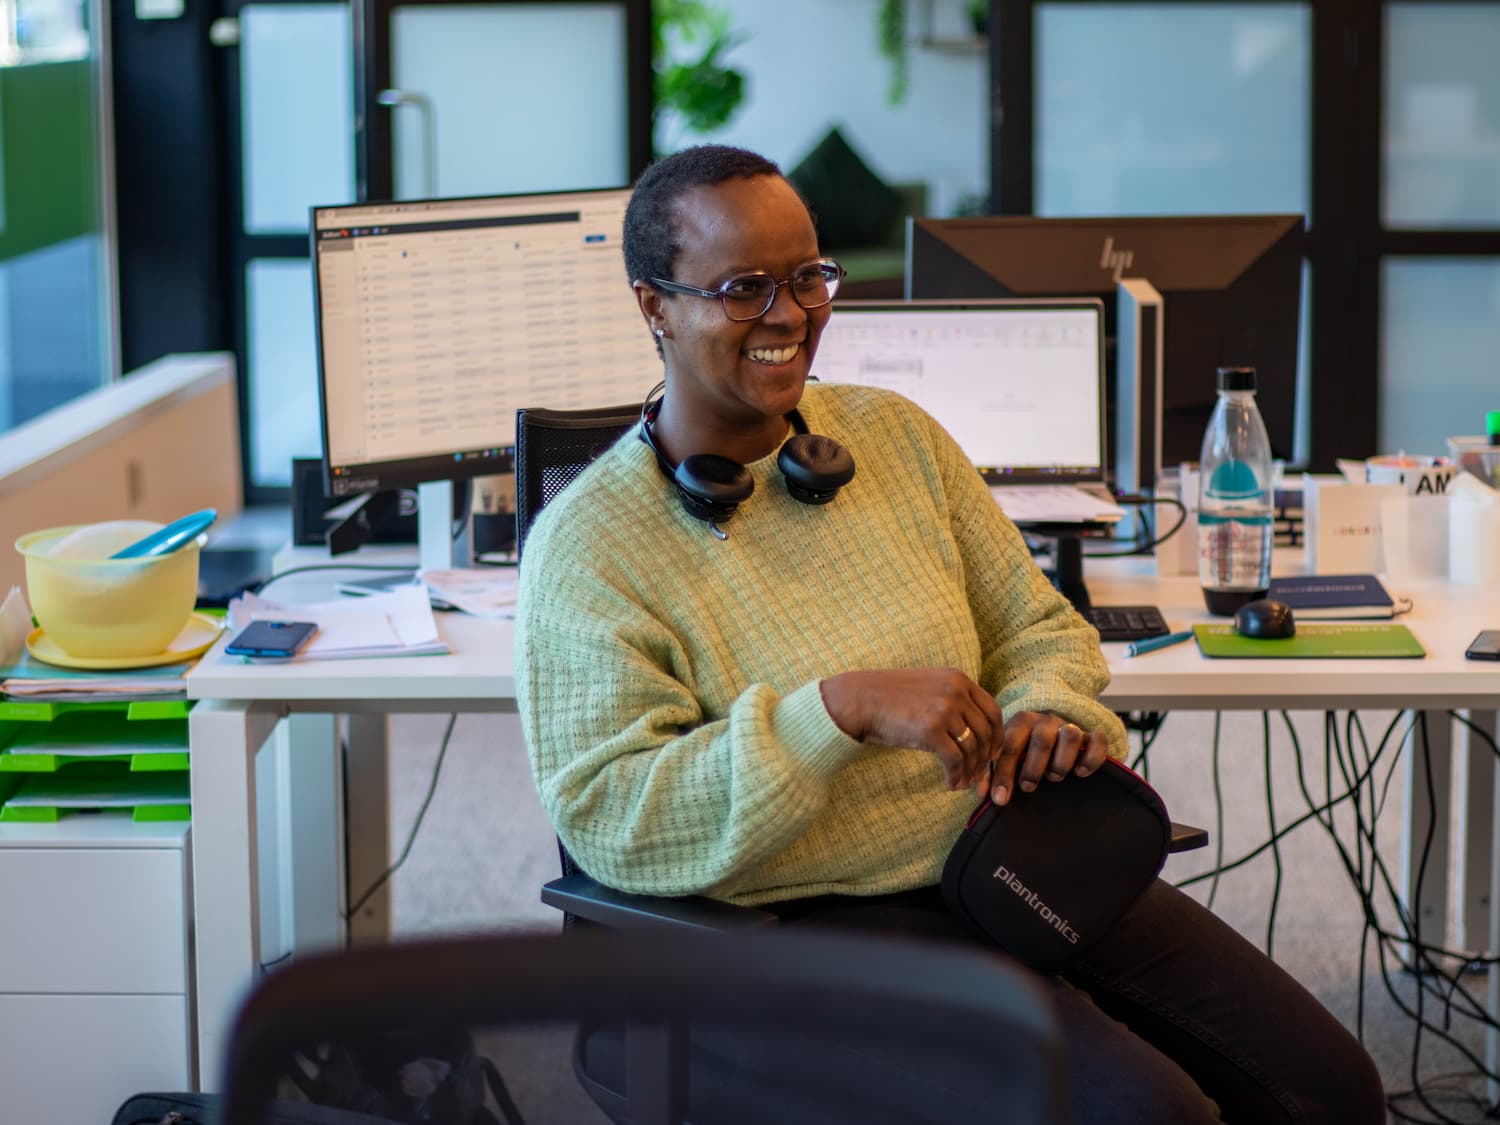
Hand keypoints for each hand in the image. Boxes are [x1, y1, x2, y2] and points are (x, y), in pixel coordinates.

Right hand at [819, 668, 1004, 789]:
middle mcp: (955, 691)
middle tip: (979, 775)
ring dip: (970, 770)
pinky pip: (954, 760)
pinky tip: (950, 784)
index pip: (993, 710)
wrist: (859, 700)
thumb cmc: (890, 697)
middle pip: (986, 731)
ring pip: (972, 748)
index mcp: (958, 678)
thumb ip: (953, 699)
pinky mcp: (930, 730)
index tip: (993, 753)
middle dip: (985, 758)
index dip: (997, 736)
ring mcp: (944, 710)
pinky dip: (955, 776)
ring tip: (963, 782)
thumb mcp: (928, 687)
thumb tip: (973, 729)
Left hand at [982, 711, 1108, 806]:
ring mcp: (1069, 726)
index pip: (1009, 745)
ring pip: (1070, 736)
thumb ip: (993, 773)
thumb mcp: (1007, 757)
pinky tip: (1081, 773)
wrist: (1050, 732)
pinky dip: (1091, 757)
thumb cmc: (1023, 749)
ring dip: (1061, 762)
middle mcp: (1045, 721)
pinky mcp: (1090, 735)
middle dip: (1033, 768)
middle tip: (1027, 787)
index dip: (1003, 773)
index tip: (1000, 798)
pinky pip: (1097, 740)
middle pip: (1041, 740)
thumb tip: (982, 793)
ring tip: (1053, 778)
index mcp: (1020, 722)